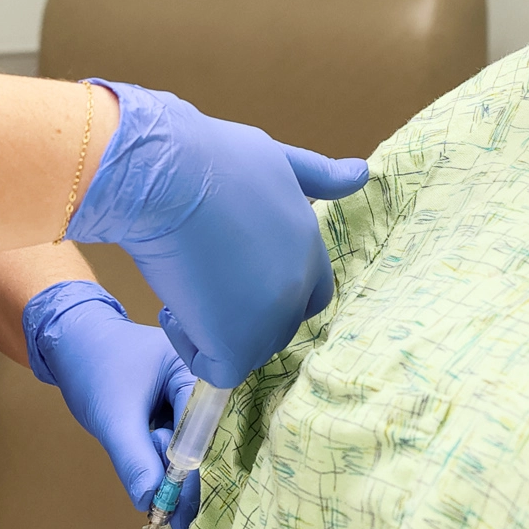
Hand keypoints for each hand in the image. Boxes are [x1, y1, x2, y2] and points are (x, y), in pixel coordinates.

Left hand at [23, 280, 192, 511]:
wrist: (70, 341)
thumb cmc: (92, 367)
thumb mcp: (113, 417)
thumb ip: (134, 459)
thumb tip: (151, 501)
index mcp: (193, 372)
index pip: (202, 431)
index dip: (192, 473)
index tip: (182, 512)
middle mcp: (198, 383)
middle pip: (200, 441)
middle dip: (179, 477)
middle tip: (172, 519)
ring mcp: (184, 396)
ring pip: (183, 446)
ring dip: (165, 470)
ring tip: (157, 498)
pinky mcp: (171, 407)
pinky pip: (172, 441)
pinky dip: (158, 461)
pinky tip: (152, 482)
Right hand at [64, 83, 367, 386]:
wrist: (166, 174)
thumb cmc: (207, 158)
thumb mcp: (276, 158)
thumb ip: (318, 176)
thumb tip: (362, 174)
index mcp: (309, 243)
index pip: (312, 292)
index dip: (272, 291)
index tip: (231, 271)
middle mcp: (299, 284)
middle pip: (280, 324)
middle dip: (243, 314)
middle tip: (202, 280)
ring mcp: (271, 317)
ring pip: (251, 348)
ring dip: (216, 329)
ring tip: (182, 287)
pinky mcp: (236, 344)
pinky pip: (220, 371)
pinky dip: (193, 350)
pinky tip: (173, 311)